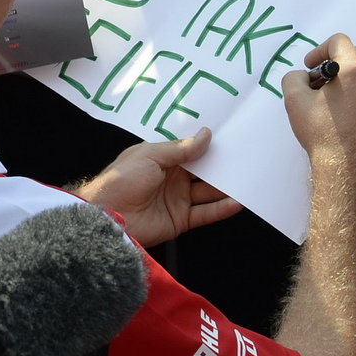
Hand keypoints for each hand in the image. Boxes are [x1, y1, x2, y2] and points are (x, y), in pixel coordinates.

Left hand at [78, 127, 243, 246]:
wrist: (107, 215)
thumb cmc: (123, 179)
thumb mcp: (150, 155)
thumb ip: (180, 148)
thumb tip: (206, 134)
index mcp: (162, 159)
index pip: (191, 151)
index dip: (208, 146)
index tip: (231, 139)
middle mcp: (172, 178)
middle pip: (203, 171)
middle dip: (222, 166)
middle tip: (246, 158)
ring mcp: (177, 200)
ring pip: (208, 192)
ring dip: (226, 187)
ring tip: (248, 179)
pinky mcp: (181, 220)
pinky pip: (205, 213)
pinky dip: (221, 209)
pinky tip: (237, 202)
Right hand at [282, 34, 355, 187]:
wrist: (342, 165)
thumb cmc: (319, 131)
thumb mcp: (294, 99)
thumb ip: (294, 77)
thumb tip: (303, 77)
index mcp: (353, 71)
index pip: (340, 41)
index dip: (320, 49)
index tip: (310, 66)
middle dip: (341, 56)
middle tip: (325, 74)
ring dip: (352, 74)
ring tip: (333, 93)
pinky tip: (344, 111)